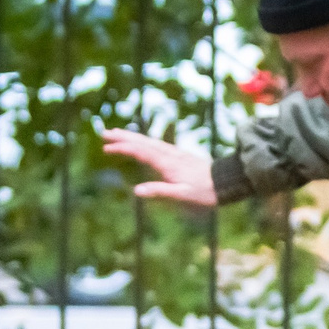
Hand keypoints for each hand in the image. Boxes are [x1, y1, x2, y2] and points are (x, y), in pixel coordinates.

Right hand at [100, 129, 216, 206]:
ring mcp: (174, 152)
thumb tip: (136, 191)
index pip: (140, 152)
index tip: (106, 147)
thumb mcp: (182, 196)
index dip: (122, 148)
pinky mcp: (178, 154)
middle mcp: (169, 154)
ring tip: (116, 133)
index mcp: (167, 163)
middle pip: (142, 142)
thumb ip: (160, 192)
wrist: (225, 181)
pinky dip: (143, 140)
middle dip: (122, 137)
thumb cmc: (204, 193)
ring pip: (148, 140)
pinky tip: (140, 141)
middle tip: (104, 133)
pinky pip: (155, 144)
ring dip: (131, 136)